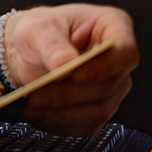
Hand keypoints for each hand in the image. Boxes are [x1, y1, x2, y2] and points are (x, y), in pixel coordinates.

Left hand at [4, 4, 137, 135]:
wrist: (26, 52)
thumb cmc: (38, 31)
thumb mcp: (38, 26)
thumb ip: (51, 42)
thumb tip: (65, 62)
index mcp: (112, 27)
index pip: (125, 51)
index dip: (104, 67)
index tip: (75, 74)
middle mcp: (117, 60)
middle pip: (109, 86)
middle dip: (69, 93)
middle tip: (38, 92)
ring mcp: (112, 87)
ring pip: (99, 110)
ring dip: (62, 112)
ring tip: (32, 105)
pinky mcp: (98, 108)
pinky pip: (87, 125)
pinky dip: (60, 124)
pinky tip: (39, 115)